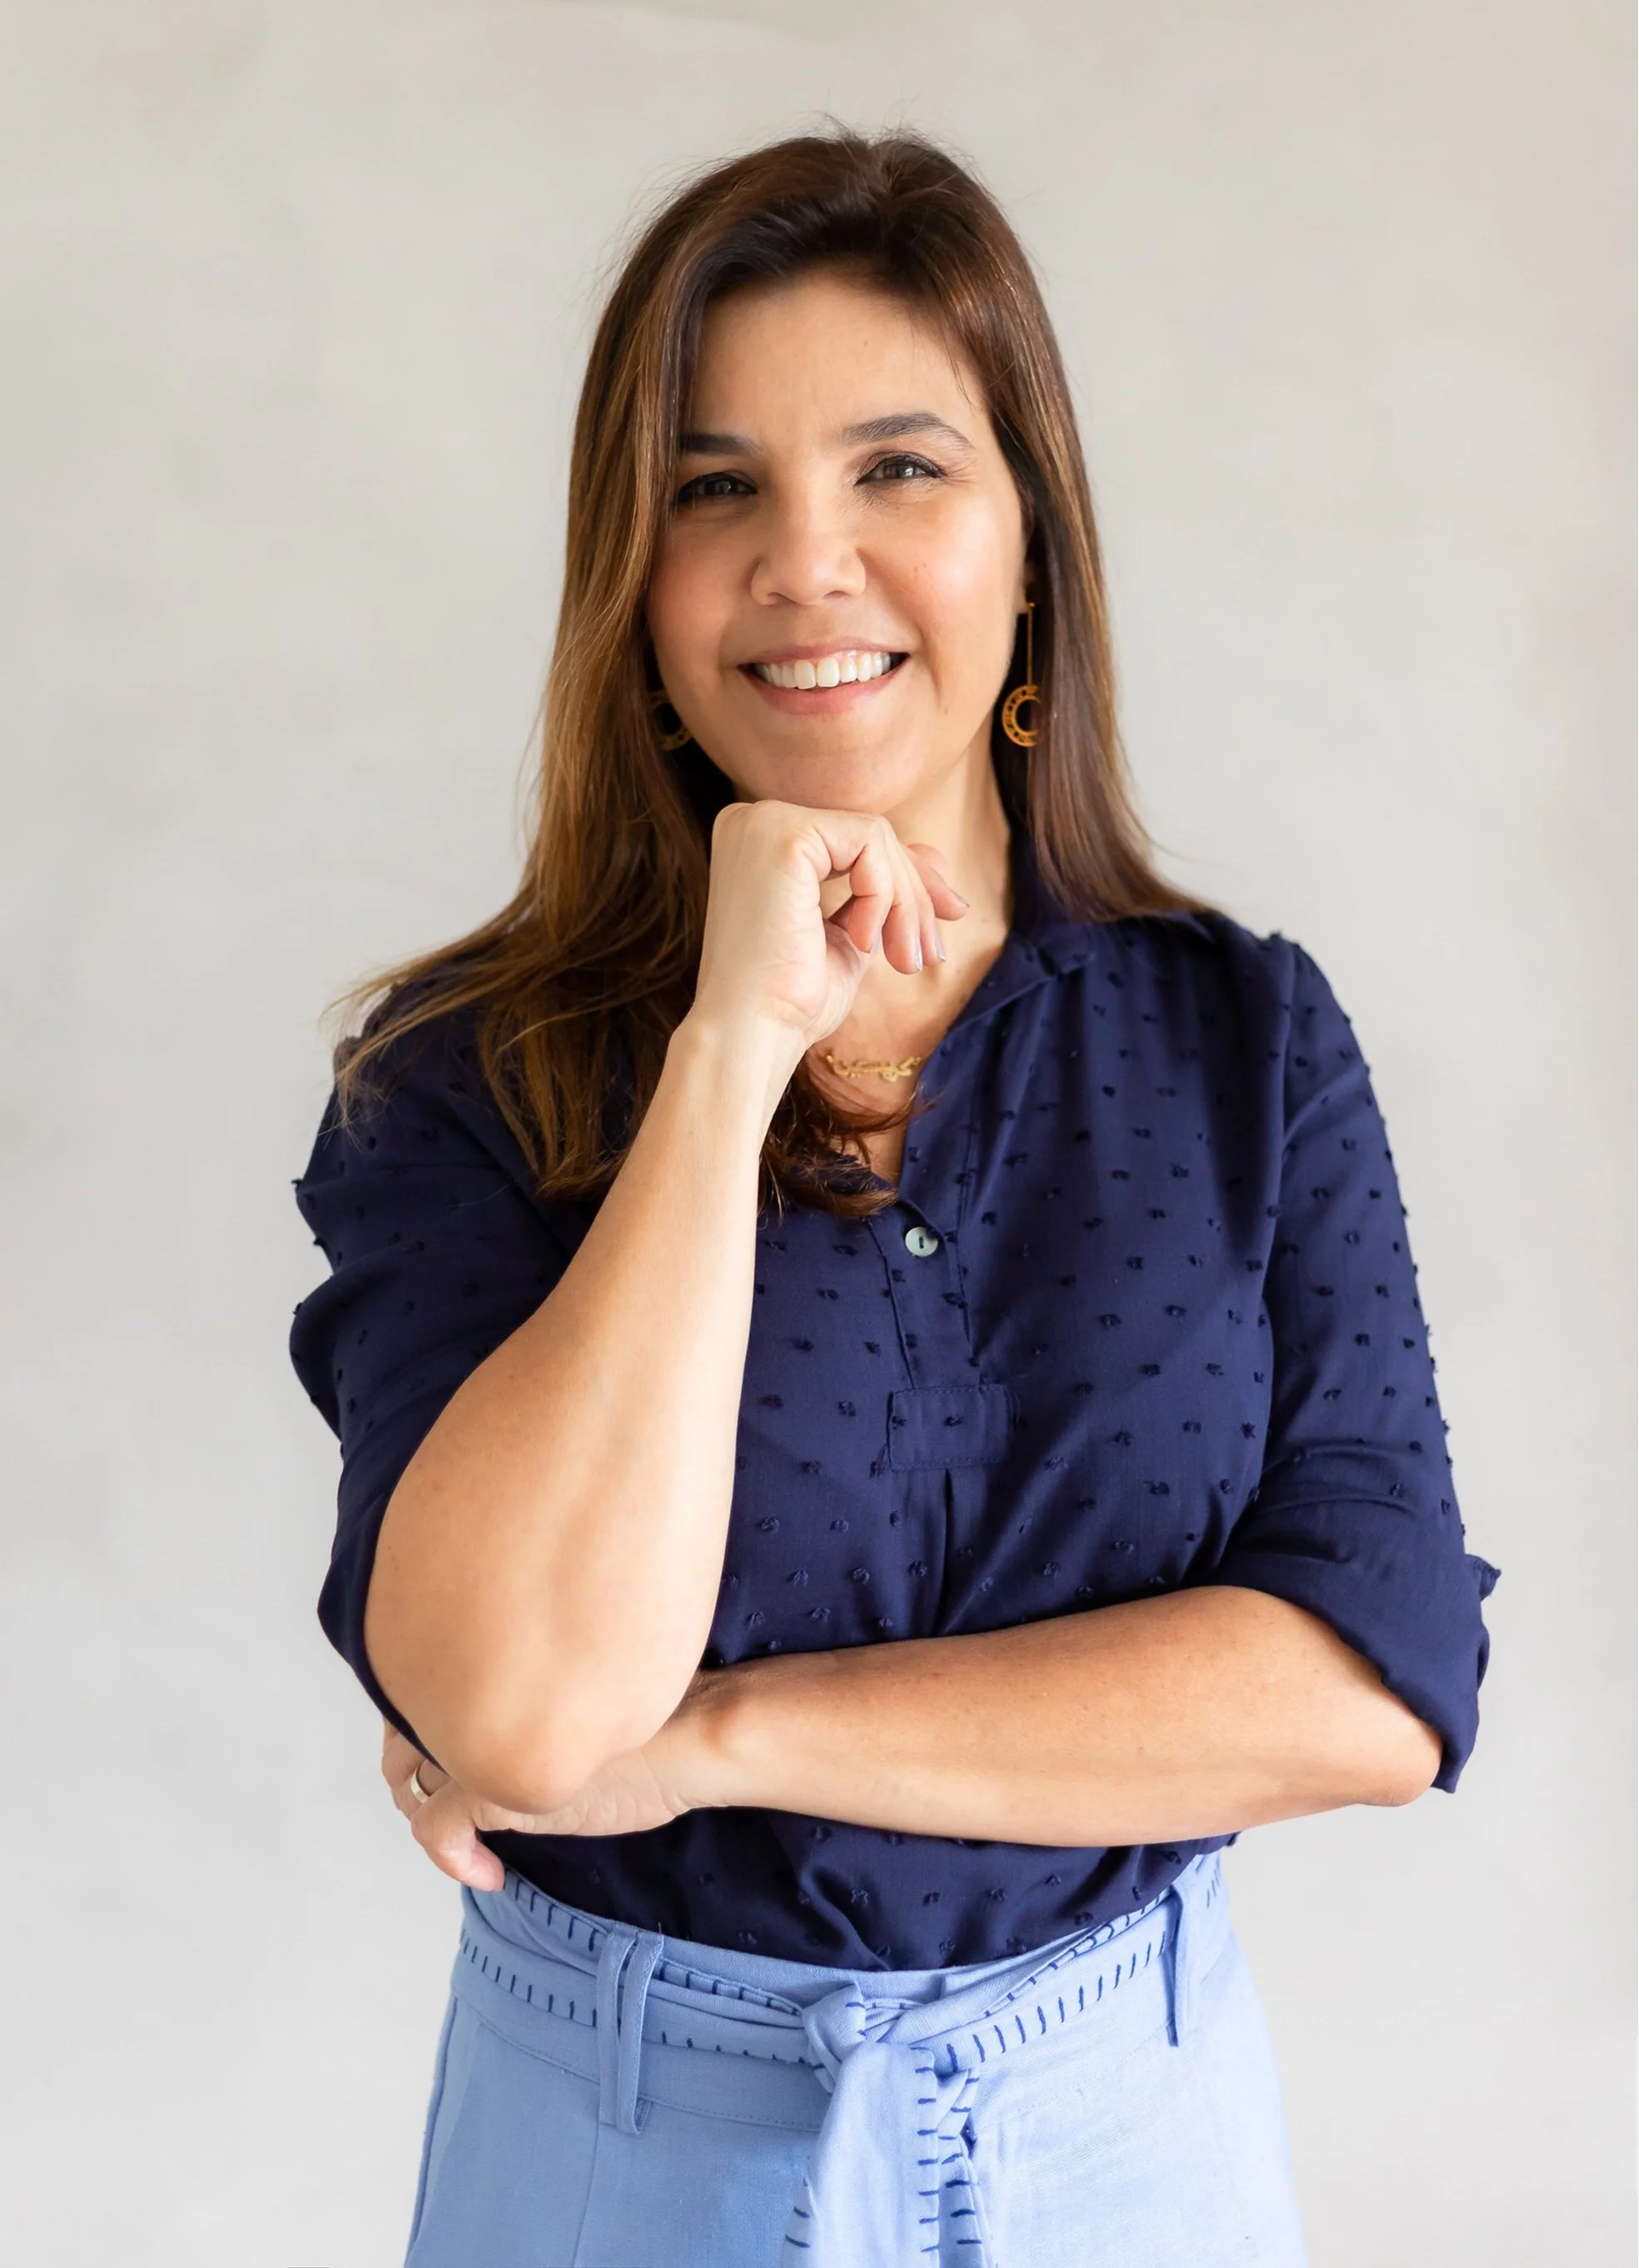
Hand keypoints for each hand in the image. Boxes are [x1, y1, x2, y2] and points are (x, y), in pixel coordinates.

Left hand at [381, 1670, 732, 1889]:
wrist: (690, 1735)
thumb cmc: (657, 1711)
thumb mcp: (582, 1688)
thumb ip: (535, 1691)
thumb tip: (519, 1710)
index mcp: (493, 1659)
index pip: (419, 1684)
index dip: (426, 1719)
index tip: (453, 1745)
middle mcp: (471, 1694)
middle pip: (401, 1733)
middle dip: (412, 1767)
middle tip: (450, 1795)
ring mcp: (474, 1745)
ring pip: (408, 1782)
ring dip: (425, 1811)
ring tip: (466, 1833)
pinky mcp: (486, 1794)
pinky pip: (432, 1833)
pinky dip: (451, 1860)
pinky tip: (488, 1873)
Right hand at [690, 800, 967, 1064]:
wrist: (752, 1035)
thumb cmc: (791, 1000)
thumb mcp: (850, 933)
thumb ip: (881, 890)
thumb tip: (935, 856)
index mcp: (761, 841)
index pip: (855, 842)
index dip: (908, 881)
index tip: (940, 926)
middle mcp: (754, 820)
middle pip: (869, 836)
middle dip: (915, 896)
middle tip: (928, 955)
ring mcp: (764, 822)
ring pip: (876, 837)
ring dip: (905, 904)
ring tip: (903, 961)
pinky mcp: (783, 835)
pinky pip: (869, 843)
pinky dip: (883, 896)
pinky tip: (862, 941)